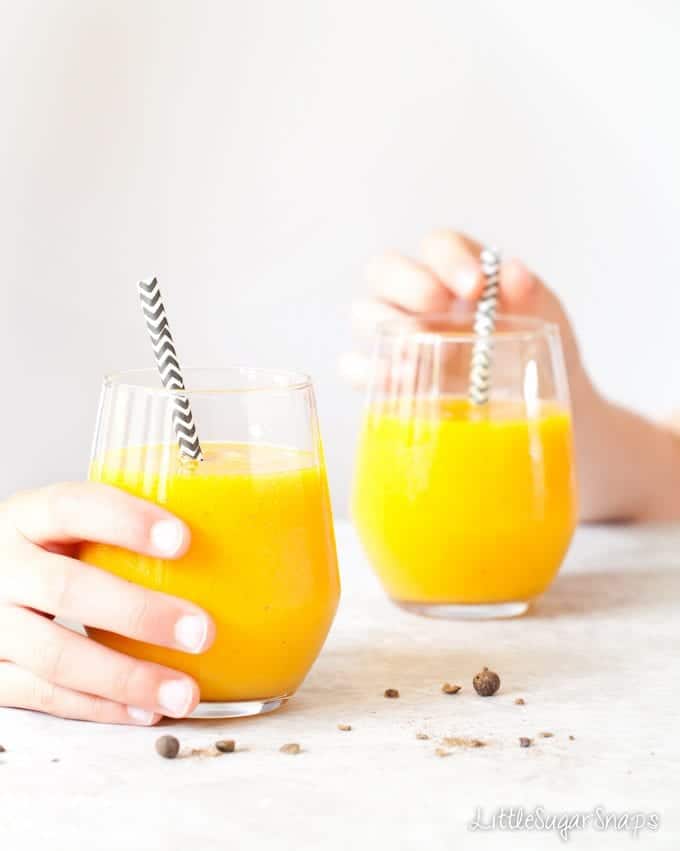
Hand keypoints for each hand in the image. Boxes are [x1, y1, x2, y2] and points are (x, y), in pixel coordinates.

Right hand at [0, 482, 215, 723]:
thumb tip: (239, 531)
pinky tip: (145, 711)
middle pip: (64, 587)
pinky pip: (42, 696)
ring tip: (184, 693)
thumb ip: (120, 530)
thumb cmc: (44, 554)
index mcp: (27, 517)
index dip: (125, 520)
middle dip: (138, 613)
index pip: (72, 506)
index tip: (182, 539)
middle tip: (202, 632)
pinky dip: (98, 706)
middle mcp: (1, 567)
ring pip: (53, 654)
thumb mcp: (66, 528)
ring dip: (126, 677)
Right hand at [344, 229, 590, 400]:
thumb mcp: (542, 319)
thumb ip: (529, 294)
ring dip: (387, 327)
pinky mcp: (381, 376)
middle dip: (408, 284)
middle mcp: (415, 296)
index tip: (474, 286)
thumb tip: (515, 273)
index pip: (437, 245)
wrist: (531, 407)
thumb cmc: (531, 351)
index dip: (448, 258)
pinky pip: (355, 365)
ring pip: (363, 312)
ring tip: (420, 353)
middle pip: (385, 269)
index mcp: (454, 271)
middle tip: (437, 308)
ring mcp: (394, 335)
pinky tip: (399, 382)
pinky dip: (368, 370)